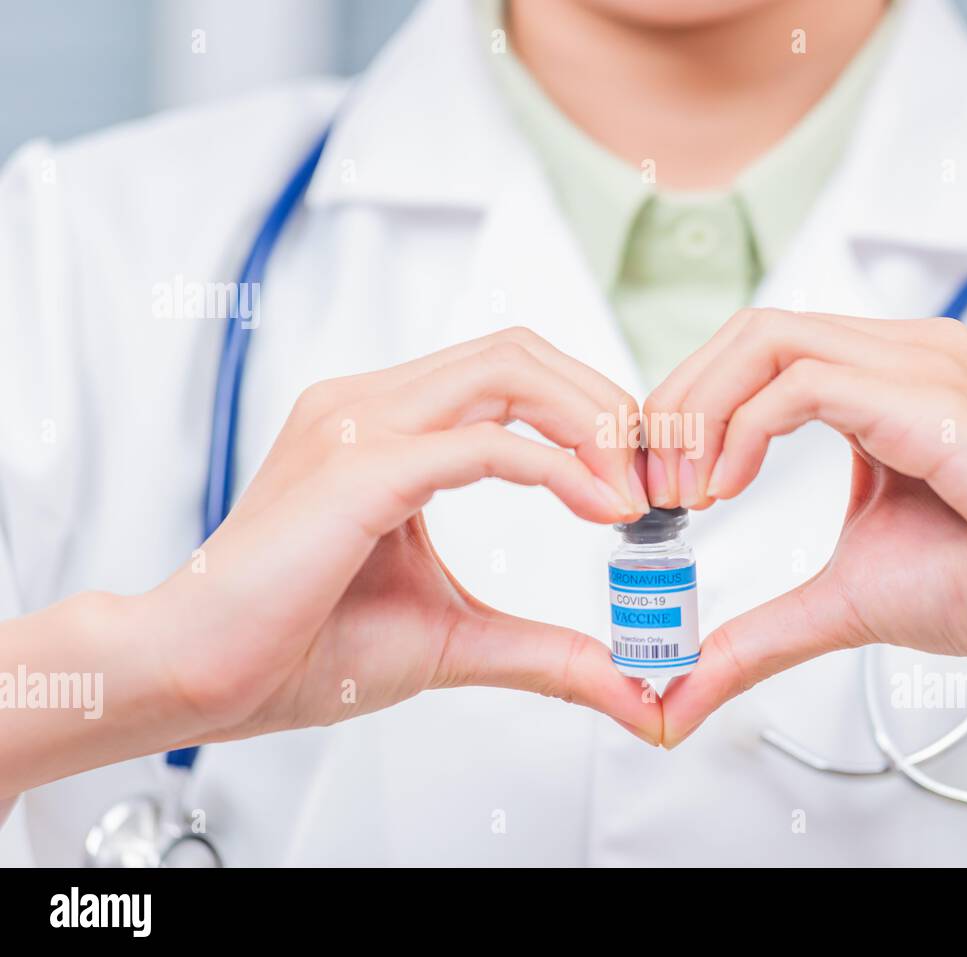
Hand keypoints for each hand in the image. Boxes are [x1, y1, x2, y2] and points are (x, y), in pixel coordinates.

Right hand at [148, 328, 656, 746]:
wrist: (199, 677)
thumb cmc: (302, 647)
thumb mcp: (454, 635)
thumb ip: (543, 646)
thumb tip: (625, 683)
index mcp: (387, 426)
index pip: (511, 372)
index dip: (589, 409)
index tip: (639, 476)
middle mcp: (371, 406)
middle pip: (520, 351)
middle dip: (604, 403)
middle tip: (653, 474)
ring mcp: (360, 426)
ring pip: (508, 369)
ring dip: (590, 419)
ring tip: (633, 490)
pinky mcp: (359, 470)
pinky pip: (482, 440)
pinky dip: (555, 466)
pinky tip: (599, 508)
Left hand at [642, 308, 966, 743]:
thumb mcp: (842, 602)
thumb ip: (761, 631)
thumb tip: (684, 691)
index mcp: (878, 382)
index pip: (753, 356)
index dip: (687, 410)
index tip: (656, 487)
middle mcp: (895, 354)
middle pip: (746, 332)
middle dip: (676, 404)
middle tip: (650, 486)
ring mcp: (915, 362)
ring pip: (765, 338)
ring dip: (700, 412)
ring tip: (684, 492)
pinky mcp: (926, 392)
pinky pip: (802, 381)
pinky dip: (743, 430)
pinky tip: (728, 488)